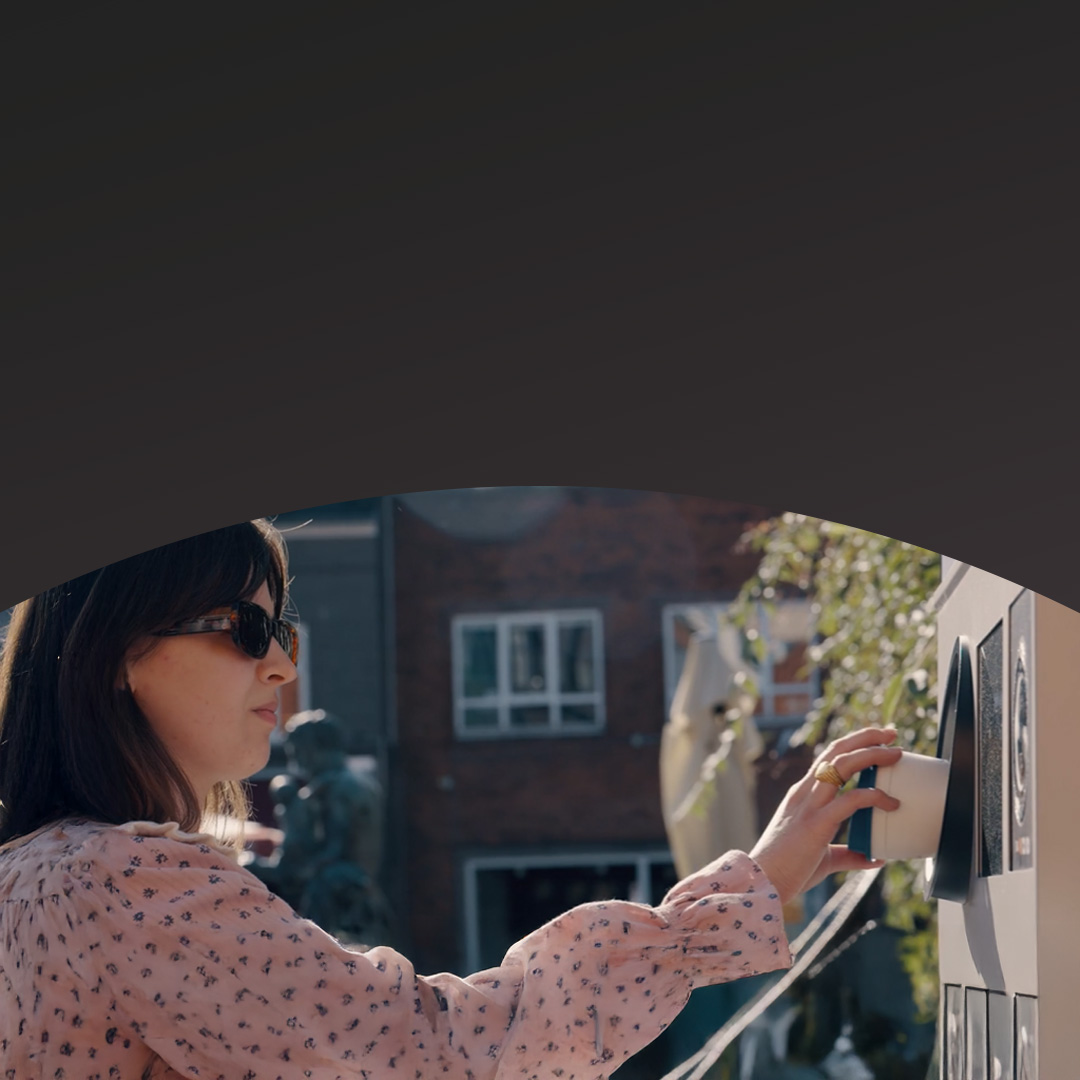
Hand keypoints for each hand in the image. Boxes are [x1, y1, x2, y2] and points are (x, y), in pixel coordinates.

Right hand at [749, 726, 902, 904]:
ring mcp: (809, 804)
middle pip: (836, 750)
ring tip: (896, 753)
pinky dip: (874, 796)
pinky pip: (850, 799)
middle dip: (866, 737)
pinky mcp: (817, 821)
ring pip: (842, 764)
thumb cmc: (788, 870)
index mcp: (803, 795)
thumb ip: (849, 854)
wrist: (764, 881)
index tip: (879, 740)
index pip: (829, 758)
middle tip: (892, 733)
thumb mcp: (823, 858)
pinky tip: (891, 802)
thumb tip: (875, 857)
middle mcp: (805, 792)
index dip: (854, 744)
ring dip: (871, 753)